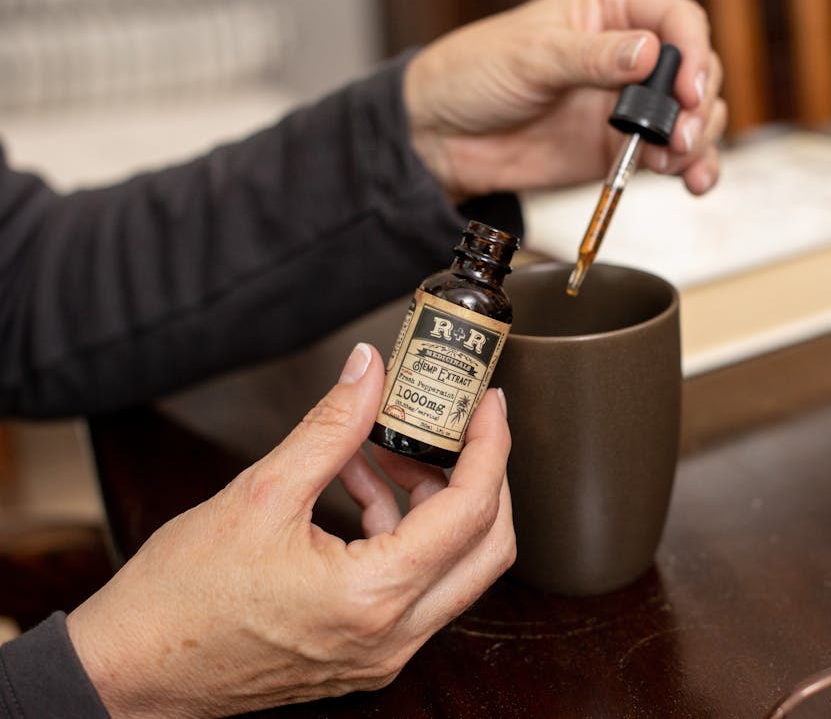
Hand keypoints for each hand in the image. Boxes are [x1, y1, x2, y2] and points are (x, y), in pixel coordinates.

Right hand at [67, 344, 514, 717]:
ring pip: (455, 570)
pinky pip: (416, 587)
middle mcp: (391, 637)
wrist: (132, 669)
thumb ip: (330, 426)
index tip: (488, 406)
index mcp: (372, 598)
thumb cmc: (181, 598)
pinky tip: (363, 488)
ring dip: (438, 504)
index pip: (470, 511)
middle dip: (481, 478)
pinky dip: (405, 533)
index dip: (489, 448)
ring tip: (389, 451)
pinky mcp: (366, 654)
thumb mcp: (261, 492)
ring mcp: (382, 653)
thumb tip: (369, 371)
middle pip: (485, 548)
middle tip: (459, 427)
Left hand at [405, 0, 725, 199]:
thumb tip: (647, 53)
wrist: (444, 136)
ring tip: (678, 161)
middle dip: (697, 105)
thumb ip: (592, 57)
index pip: (677, 18)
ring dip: (698, 140)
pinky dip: (690, 169)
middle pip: (696, 69)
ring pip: (692, 115)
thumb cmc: (476, 73)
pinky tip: (690, 180)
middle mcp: (630, 52)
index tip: (687, 88)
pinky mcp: (623, 147)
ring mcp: (629, 103)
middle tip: (679, 135)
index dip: (693, 53)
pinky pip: (672, 156)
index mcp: (612, 6)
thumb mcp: (532, 57)